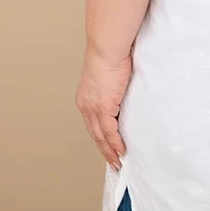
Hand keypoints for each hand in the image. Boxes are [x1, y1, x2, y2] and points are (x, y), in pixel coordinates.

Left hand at [75, 45, 132, 169]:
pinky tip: (121, 152)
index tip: (107, 148)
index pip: (92, 124)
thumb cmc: (111, 55)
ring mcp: (93, 108)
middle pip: (94, 134)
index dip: (100, 138)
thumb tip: (123, 93)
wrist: (107, 48)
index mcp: (86, 99)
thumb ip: (114, 89)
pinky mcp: (104, 107)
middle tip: (113, 163)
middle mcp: (86, 106)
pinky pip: (109, 131)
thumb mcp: (109, 76)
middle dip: (104, 150)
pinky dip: (115, 144)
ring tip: (118, 162)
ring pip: (100, 136)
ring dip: (110, 151)